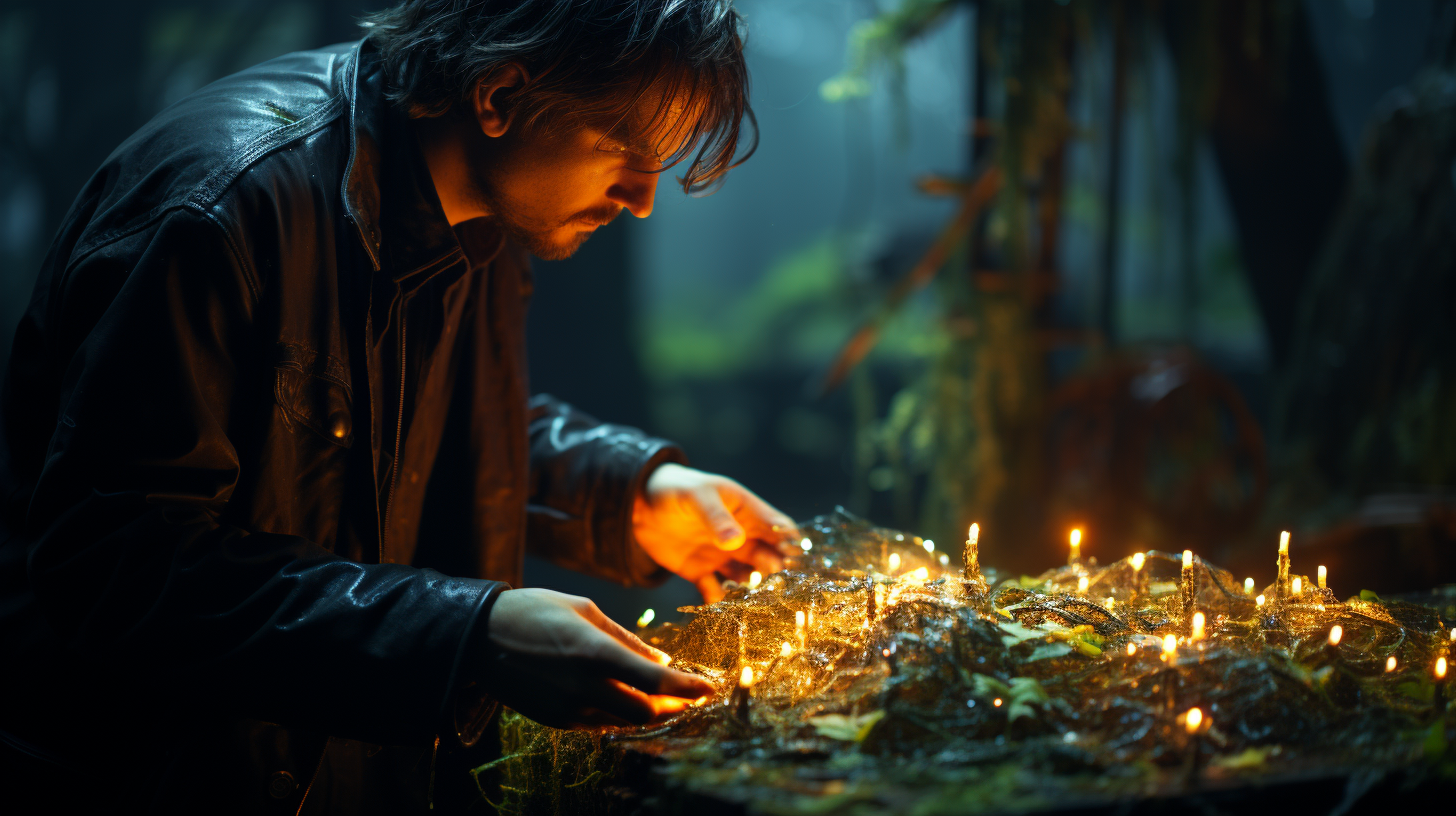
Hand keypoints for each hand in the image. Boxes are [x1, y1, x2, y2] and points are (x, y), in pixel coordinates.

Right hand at [482, 588, 713, 728]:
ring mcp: (568, 708)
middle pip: (646, 711)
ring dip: (648, 712)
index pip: (654, 681)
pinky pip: (600, 723)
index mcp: (594, 652)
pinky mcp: (555, 720)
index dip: (687, 689)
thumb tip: (661, 661)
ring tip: (663, 697)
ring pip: (624, 721)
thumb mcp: (585, 610)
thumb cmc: (535, 611)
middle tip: (689, 696)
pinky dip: (620, 713)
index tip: (708, 688)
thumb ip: (626, 639)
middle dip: (673, 706)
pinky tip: (625, 697)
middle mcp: (584, 687)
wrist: (479, 637)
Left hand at [632, 463, 798, 602]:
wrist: (638, 504)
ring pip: (746, 577)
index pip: (779, 528)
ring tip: (751, 601)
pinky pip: (716, 591)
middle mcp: (741, 536)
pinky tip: (718, 605)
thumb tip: (736, 541)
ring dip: (750, 589)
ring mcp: (722, 556)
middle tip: (774, 584)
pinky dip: (719, 600)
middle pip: (769, 557)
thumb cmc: (675, 488)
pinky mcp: (701, 572)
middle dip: (775, 572)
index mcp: (747, 512)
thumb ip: (715, 516)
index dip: (791, 543)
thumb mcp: (696, 495)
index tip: (796, 560)